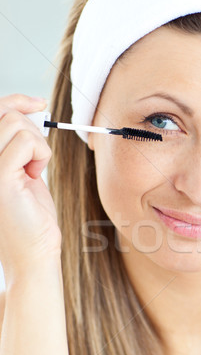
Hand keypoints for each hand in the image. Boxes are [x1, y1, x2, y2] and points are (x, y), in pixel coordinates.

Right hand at [0, 94, 61, 277]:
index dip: (15, 100)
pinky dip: (41, 155)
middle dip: (32, 129)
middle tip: (37, 159)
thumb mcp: (22, 171)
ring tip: (34, 171)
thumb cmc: (30, 216)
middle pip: (5, 113)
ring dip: (38, 145)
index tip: (40, 103)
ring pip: (17, 124)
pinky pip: (26, 142)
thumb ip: (17, 143)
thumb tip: (28, 109)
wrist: (32, 254)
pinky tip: (36, 176)